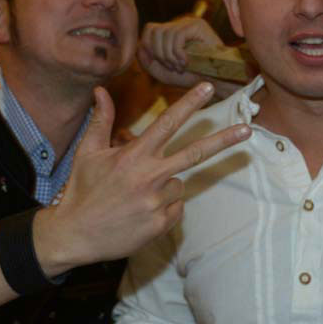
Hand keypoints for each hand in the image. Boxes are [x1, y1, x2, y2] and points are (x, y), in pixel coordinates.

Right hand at [35, 82, 250, 273]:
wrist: (74, 235)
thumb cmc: (81, 190)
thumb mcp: (87, 153)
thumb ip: (100, 120)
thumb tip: (101, 90)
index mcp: (134, 156)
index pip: (168, 123)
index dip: (189, 103)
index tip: (207, 88)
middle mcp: (150, 176)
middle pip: (195, 152)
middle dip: (224, 140)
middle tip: (248, 130)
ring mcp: (157, 202)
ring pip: (179, 184)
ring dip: (165, 185)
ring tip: (136, 196)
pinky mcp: (160, 224)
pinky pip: (175, 208)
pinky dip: (164, 207)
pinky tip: (140, 211)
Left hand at [138, 17, 222, 87]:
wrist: (214, 82)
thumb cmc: (190, 77)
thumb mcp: (161, 72)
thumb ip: (146, 60)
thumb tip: (139, 45)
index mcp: (170, 32)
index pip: (149, 30)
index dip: (149, 48)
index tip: (162, 64)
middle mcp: (178, 24)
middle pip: (153, 31)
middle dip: (159, 54)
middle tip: (173, 67)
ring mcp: (189, 23)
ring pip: (164, 34)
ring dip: (170, 56)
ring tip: (181, 66)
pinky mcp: (198, 26)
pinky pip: (176, 36)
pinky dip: (178, 54)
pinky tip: (187, 62)